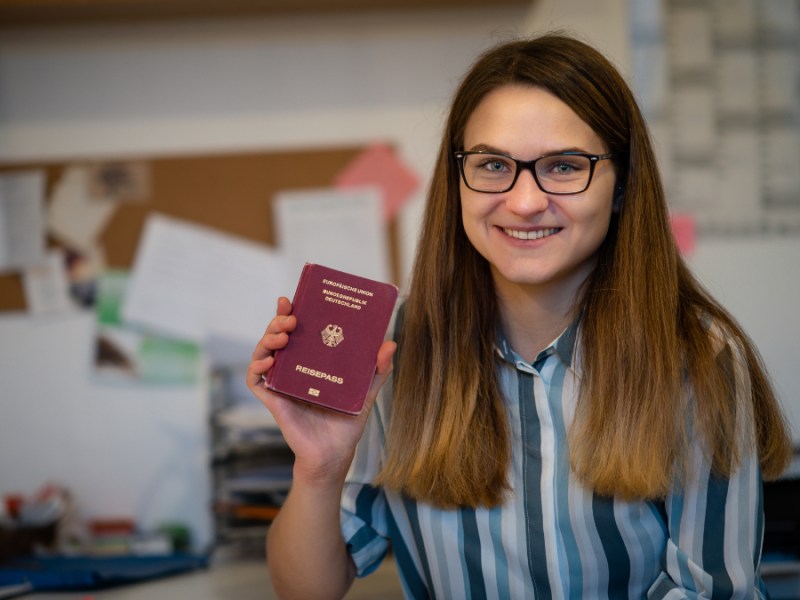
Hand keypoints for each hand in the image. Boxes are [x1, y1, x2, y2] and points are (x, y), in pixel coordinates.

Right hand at [246, 296, 395, 482]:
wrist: (335, 452)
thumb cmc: (348, 421)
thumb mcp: (366, 390)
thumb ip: (378, 368)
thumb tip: (390, 343)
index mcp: (311, 360)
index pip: (297, 330)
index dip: (290, 312)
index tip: (293, 298)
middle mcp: (293, 367)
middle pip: (277, 337)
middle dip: (278, 321)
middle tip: (290, 317)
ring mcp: (281, 382)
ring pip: (263, 352)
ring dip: (267, 339)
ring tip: (282, 336)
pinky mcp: (273, 399)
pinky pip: (255, 380)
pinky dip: (256, 367)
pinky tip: (268, 362)